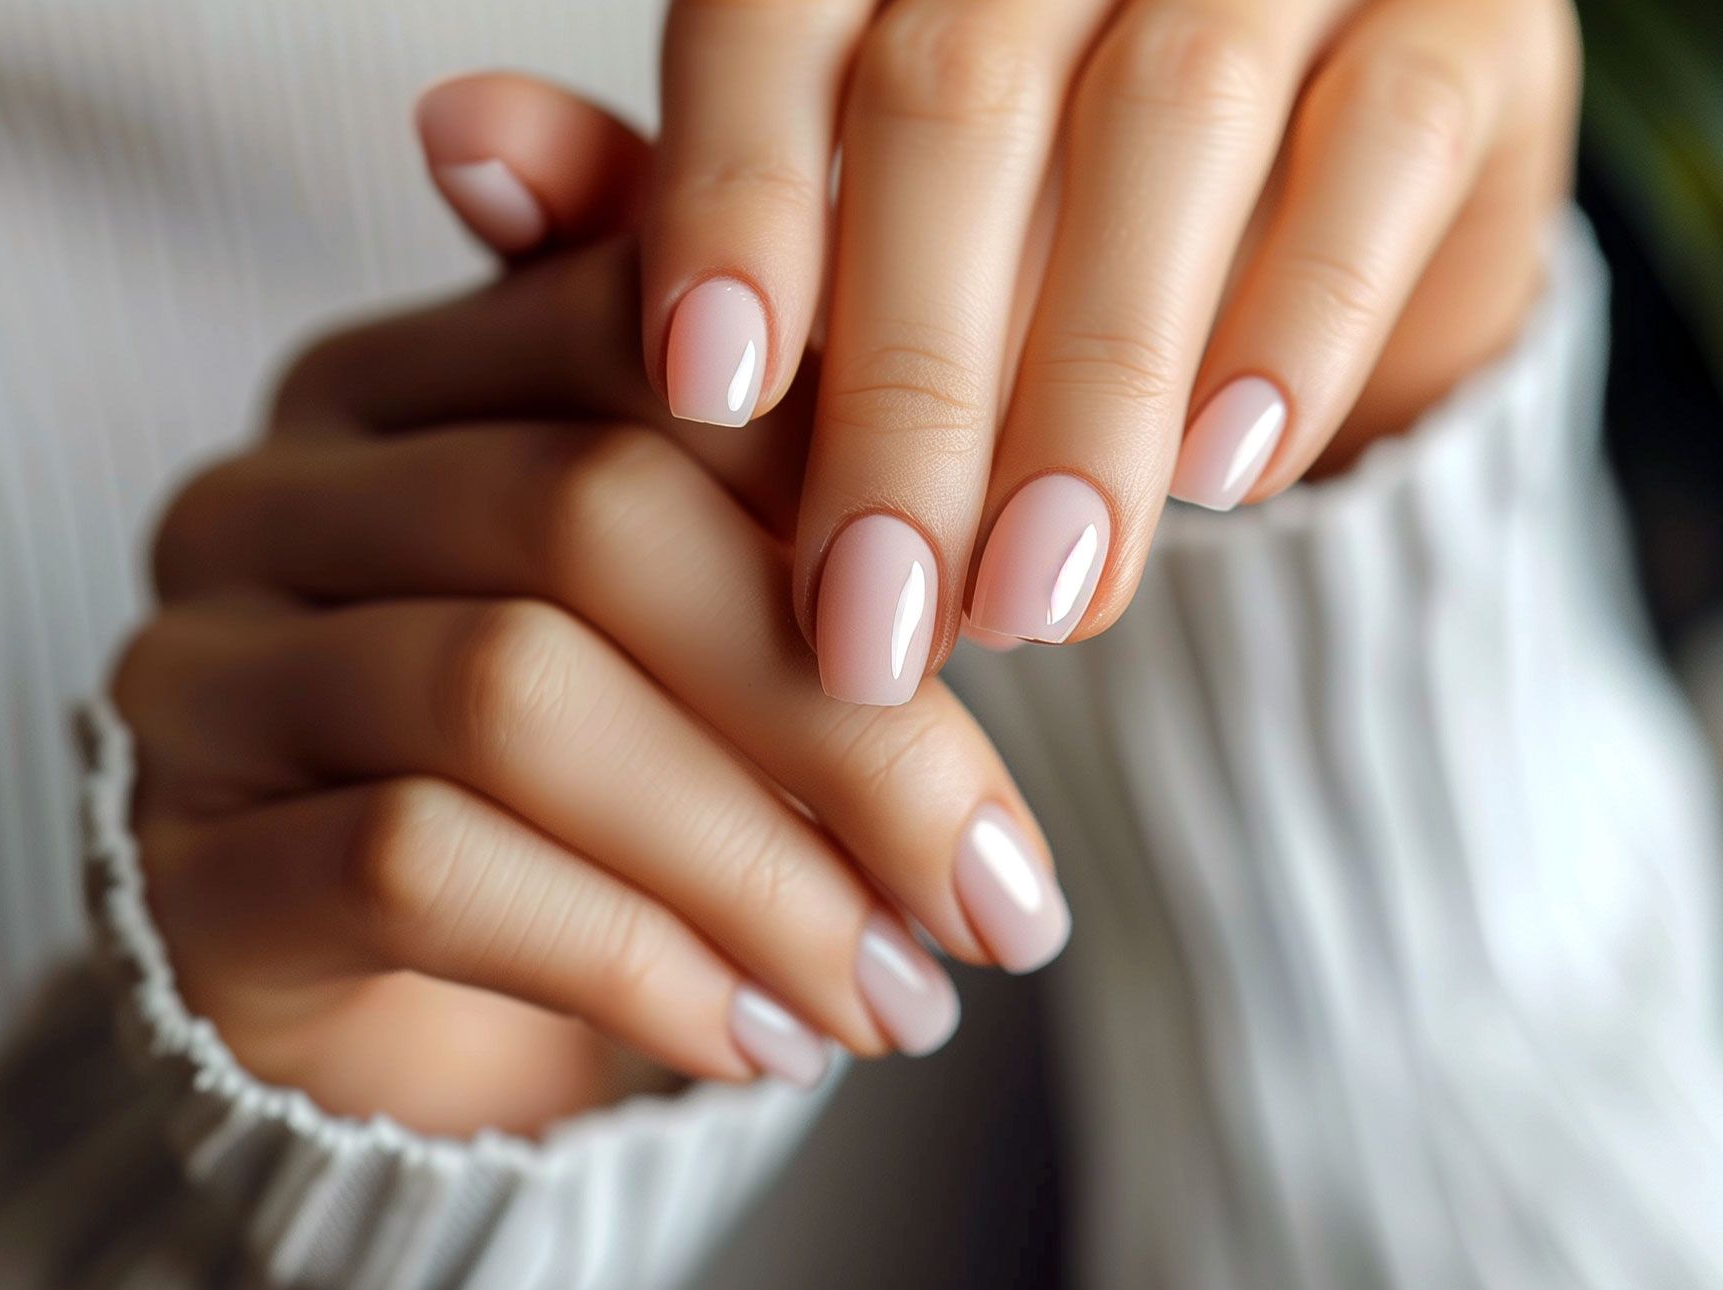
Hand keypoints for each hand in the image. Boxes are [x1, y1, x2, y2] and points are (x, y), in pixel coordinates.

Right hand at [115, 118, 1065, 1136]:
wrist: (395, 1012)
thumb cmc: (580, 787)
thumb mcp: (688, 630)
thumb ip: (785, 518)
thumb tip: (1004, 528)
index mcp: (402, 379)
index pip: (634, 335)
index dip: (840, 469)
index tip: (1008, 631)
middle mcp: (272, 495)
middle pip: (588, 516)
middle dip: (839, 717)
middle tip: (999, 888)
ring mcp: (208, 676)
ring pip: (512, 698)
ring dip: (755, 867)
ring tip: (901, 993)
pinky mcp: (192, 867)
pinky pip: (426, 869)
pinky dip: (634, 961)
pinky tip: (761, 1041)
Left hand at [643, 0, 1579, 696]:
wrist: (1293, 209)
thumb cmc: (1010, 219)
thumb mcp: (829, 215)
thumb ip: (667, 190)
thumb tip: (452, 136)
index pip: (780, 13)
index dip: (732, 195)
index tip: (704, 396)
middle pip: (958, 94)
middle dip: (911, 380)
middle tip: (876, 615)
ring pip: (1167, 126)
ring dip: (1090, 393)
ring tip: (1034, 601)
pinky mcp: (1452, 25)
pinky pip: (1376, 154)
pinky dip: (1293, 324)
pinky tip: (1221, 478)